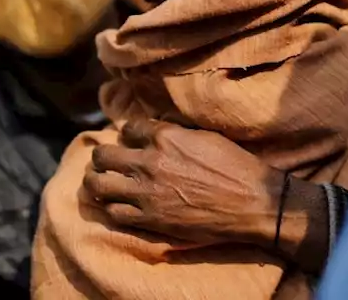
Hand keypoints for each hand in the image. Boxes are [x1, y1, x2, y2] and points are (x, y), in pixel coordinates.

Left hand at [84, 118, 280, 246]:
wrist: (251, 202)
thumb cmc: (236, 167)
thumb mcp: (207, 136)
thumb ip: (178, 132)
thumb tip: (162, 130)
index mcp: (165, 137)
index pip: (127, 129)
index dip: (128, 135)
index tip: (130, 141)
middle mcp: (149, 162)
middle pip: (104, 155)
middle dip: (103, 157)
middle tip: (107, 162)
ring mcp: (146, 192)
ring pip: (99, 184)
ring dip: (96, 181)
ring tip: (99, 183)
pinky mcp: (149, 219)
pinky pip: (114, 212)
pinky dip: (110, 207)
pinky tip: (114, 205)